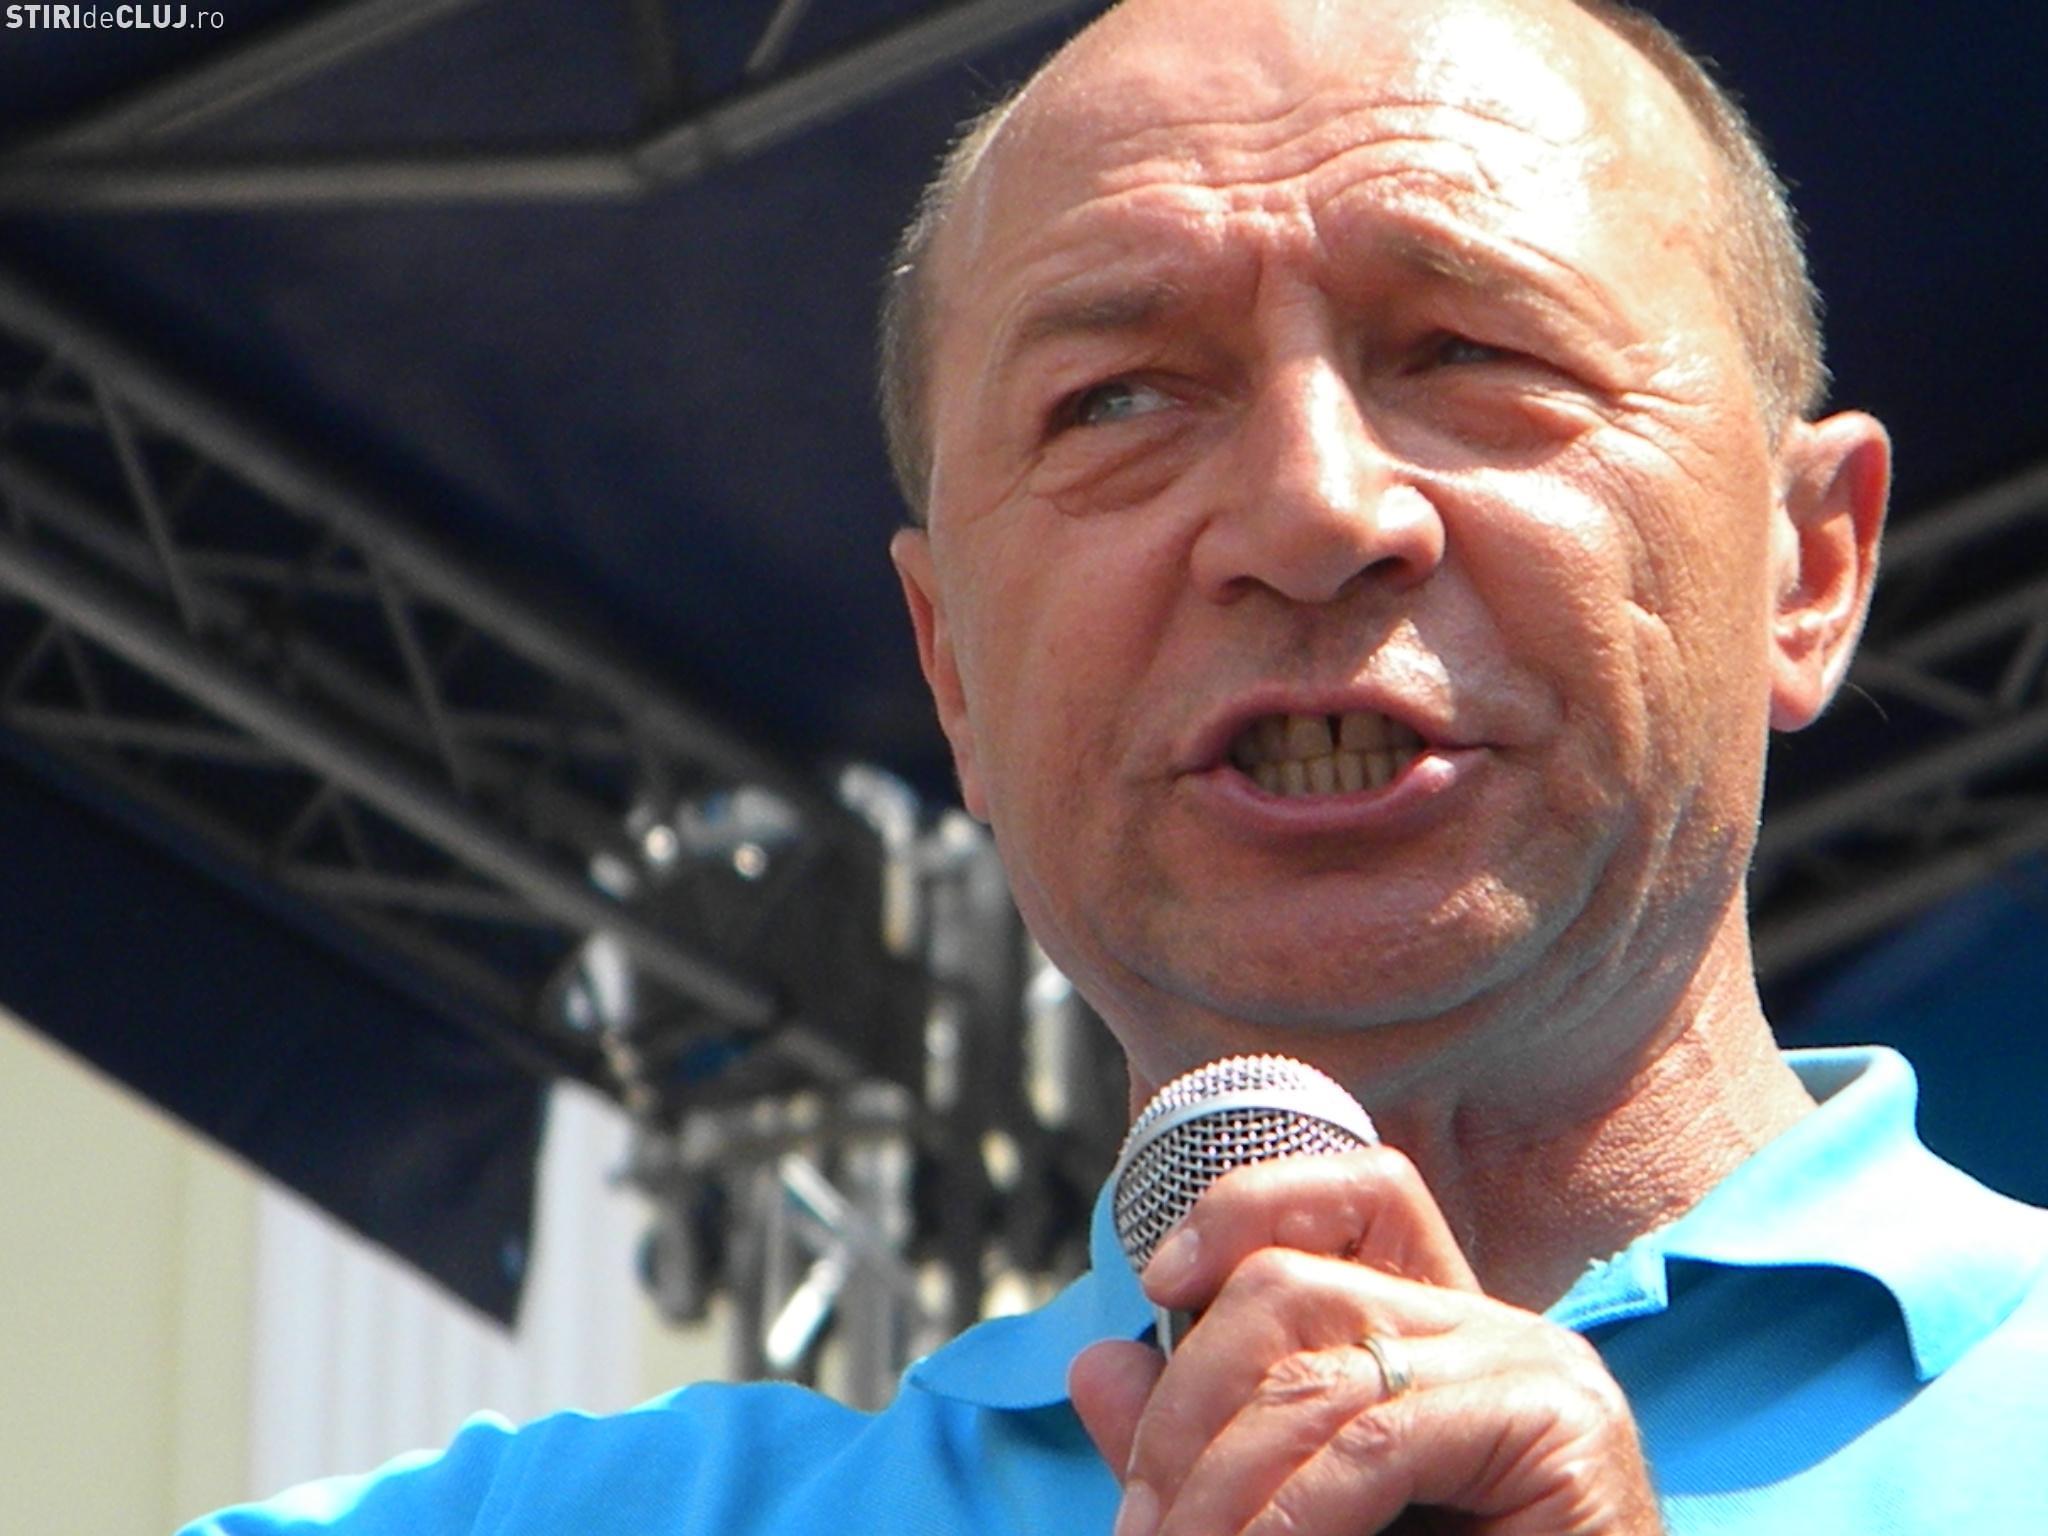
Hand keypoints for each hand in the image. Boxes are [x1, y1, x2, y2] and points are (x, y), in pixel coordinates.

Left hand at [1068, 1149, 1662, 1534]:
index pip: (1358, 1195)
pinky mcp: (1560, 1431)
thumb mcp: (1300, 1514)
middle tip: (1142, 1523)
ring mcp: (1537, 1371)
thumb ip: (1209, 1448)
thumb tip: (1094, 1365)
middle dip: (1186, 1403)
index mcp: (1440, 1335)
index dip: (1247, 1205)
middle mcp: (1497, 1329)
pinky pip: (1376, 1445)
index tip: (1157, 1280)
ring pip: (1317, 1374)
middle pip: (1295, 1282)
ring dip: (1217, 1486)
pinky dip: (1290, 1517)